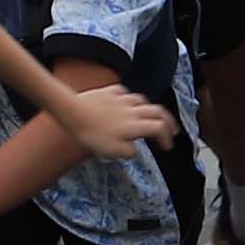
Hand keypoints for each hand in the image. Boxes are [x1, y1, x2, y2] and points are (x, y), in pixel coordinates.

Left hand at [49, 82, 171, 161]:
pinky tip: (126, 101)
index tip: (167, 145)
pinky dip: (129, 98)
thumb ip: (128, 152)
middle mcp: (133, 110)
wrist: (73, 111)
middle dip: (167, 120)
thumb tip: (134, 150)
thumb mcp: (112, 151)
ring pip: (143, 100)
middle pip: (157, 112)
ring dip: (150, 109)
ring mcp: (122, 99)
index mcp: (135, 125)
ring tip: (150, 115)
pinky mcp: (110, 92)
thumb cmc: (91, 133)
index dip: (166, 137)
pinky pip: (124, 93)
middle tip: (171, 129)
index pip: (159, 129)